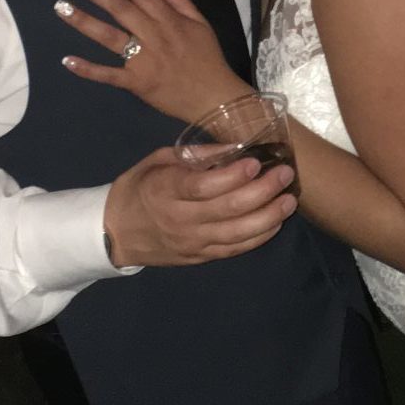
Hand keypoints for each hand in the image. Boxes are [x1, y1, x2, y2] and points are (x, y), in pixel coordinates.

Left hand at [56, 0, 247, 122]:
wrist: (215, 98)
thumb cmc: (208, 60)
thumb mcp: (201, 24)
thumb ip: (179, 0)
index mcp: (170, 20)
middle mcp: (154, 35)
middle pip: (120, 8)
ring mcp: (144, 60)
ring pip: (109, 36)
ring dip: (84, 21)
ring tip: (61, 7)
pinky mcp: (137, 83)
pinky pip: (109, 74)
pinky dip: (88, 69)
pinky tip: (67, 60)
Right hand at [105, 145, 295, 267]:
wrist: (116, 231)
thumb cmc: (140, 187)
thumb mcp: (160, 160)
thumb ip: (197, 154)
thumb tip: (236, 147)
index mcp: (166, 190)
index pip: (204, 186)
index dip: (233, 176)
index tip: (256, 162)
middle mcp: (180, 219)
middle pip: (228, 210)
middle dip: (262, 192)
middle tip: (285, 175)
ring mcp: (191, 242)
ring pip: (237, 234)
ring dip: (268, 217)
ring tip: (289, 200)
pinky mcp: (199, 257)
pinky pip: (234, 249)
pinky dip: (258, 237)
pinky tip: (275, 222)